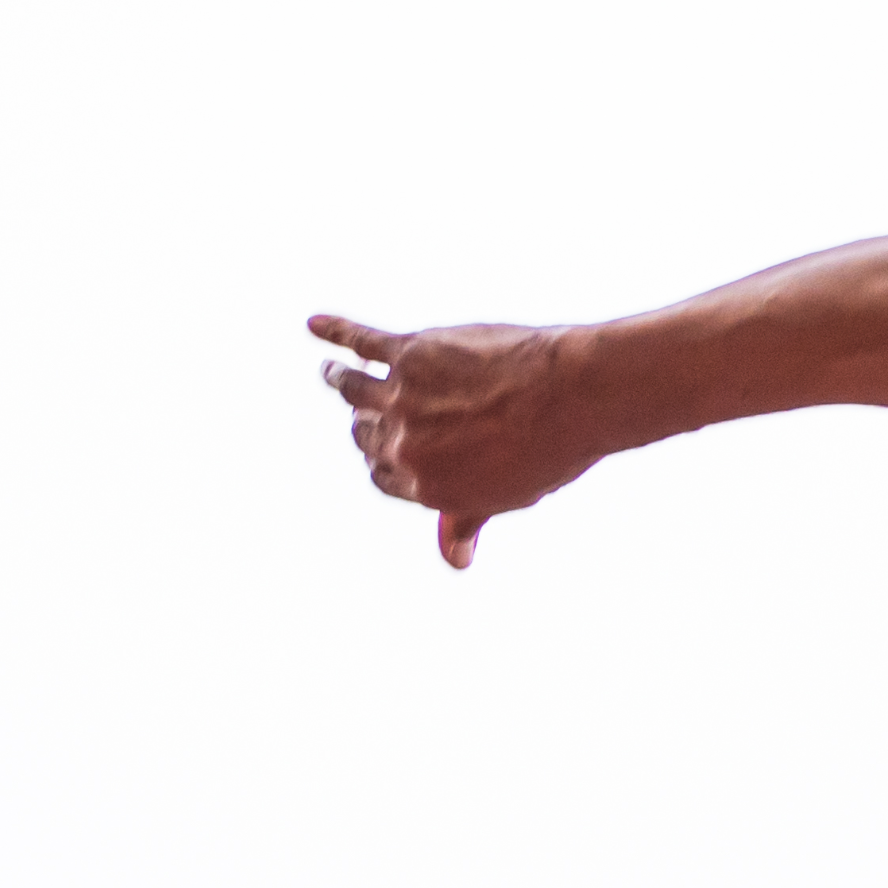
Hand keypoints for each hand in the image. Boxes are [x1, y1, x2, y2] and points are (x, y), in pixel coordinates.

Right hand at [311, 314, 601, 568]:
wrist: (574, 398)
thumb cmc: (548, 450)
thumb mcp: (506, 494)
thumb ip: (467, 521)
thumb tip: (456, 563)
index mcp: (425, 487)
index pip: (383, 475)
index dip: (384, 461)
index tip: (389, 446)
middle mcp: (405, 447)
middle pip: (366, 434)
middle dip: (367, 425)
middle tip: (370, 409)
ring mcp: (403, 399)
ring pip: (352, 388)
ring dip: (340, 378)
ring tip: (333, 370)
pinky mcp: (411, 354)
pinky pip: (360, 341)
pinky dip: (334, 331)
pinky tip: (313, 324)